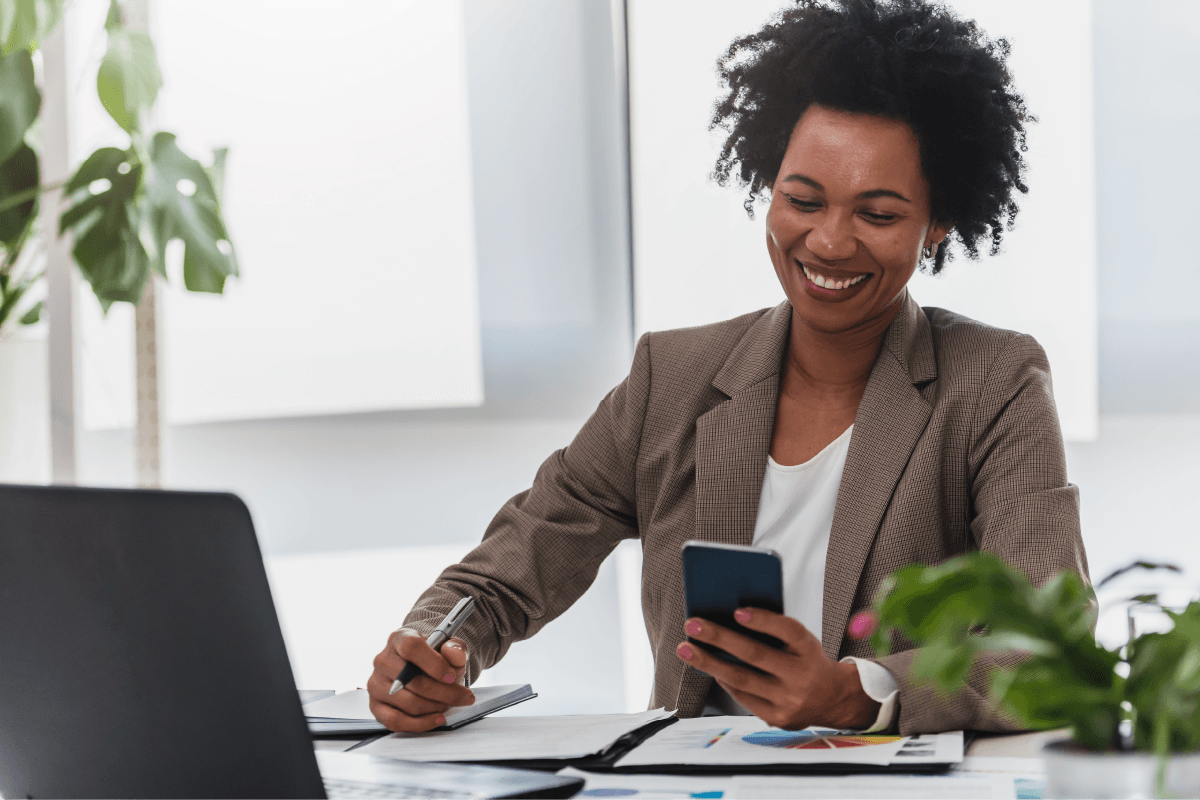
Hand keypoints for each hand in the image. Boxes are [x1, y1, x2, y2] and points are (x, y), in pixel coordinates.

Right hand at [368, 629, 474, 731]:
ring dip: (435, 707)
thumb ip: (455, 648)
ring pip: (408, 703)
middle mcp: (383, 660)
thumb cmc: (434, 656)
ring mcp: (376, 685)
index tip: (452, 676)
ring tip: (449, 703)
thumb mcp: (449, 647)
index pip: (411, 648)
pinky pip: (396, 721)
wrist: (421, 668)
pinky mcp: (376, 706)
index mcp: (399, 639)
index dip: (434, 664)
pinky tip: (437, 718)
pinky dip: (421, 724)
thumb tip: (455, 655)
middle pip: (412, 680)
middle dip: (444, 692)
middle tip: (462, 696)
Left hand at [675, 608, 879, 730]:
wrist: (834, 698)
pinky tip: (708, 667)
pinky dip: (724, 680)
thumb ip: (774, 630)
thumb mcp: (801, 641)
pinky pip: (743, 697)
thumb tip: (729, 618)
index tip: (737, 610)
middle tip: (692, 624)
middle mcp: (801, 676)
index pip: (787, 631)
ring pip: (741, 679)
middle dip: (719, 638)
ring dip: (708, 662)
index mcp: (809, 649)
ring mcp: (789, 700)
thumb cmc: (807, 659)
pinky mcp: (778, 718)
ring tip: (685, 649)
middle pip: (755, 654)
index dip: (763, 620)